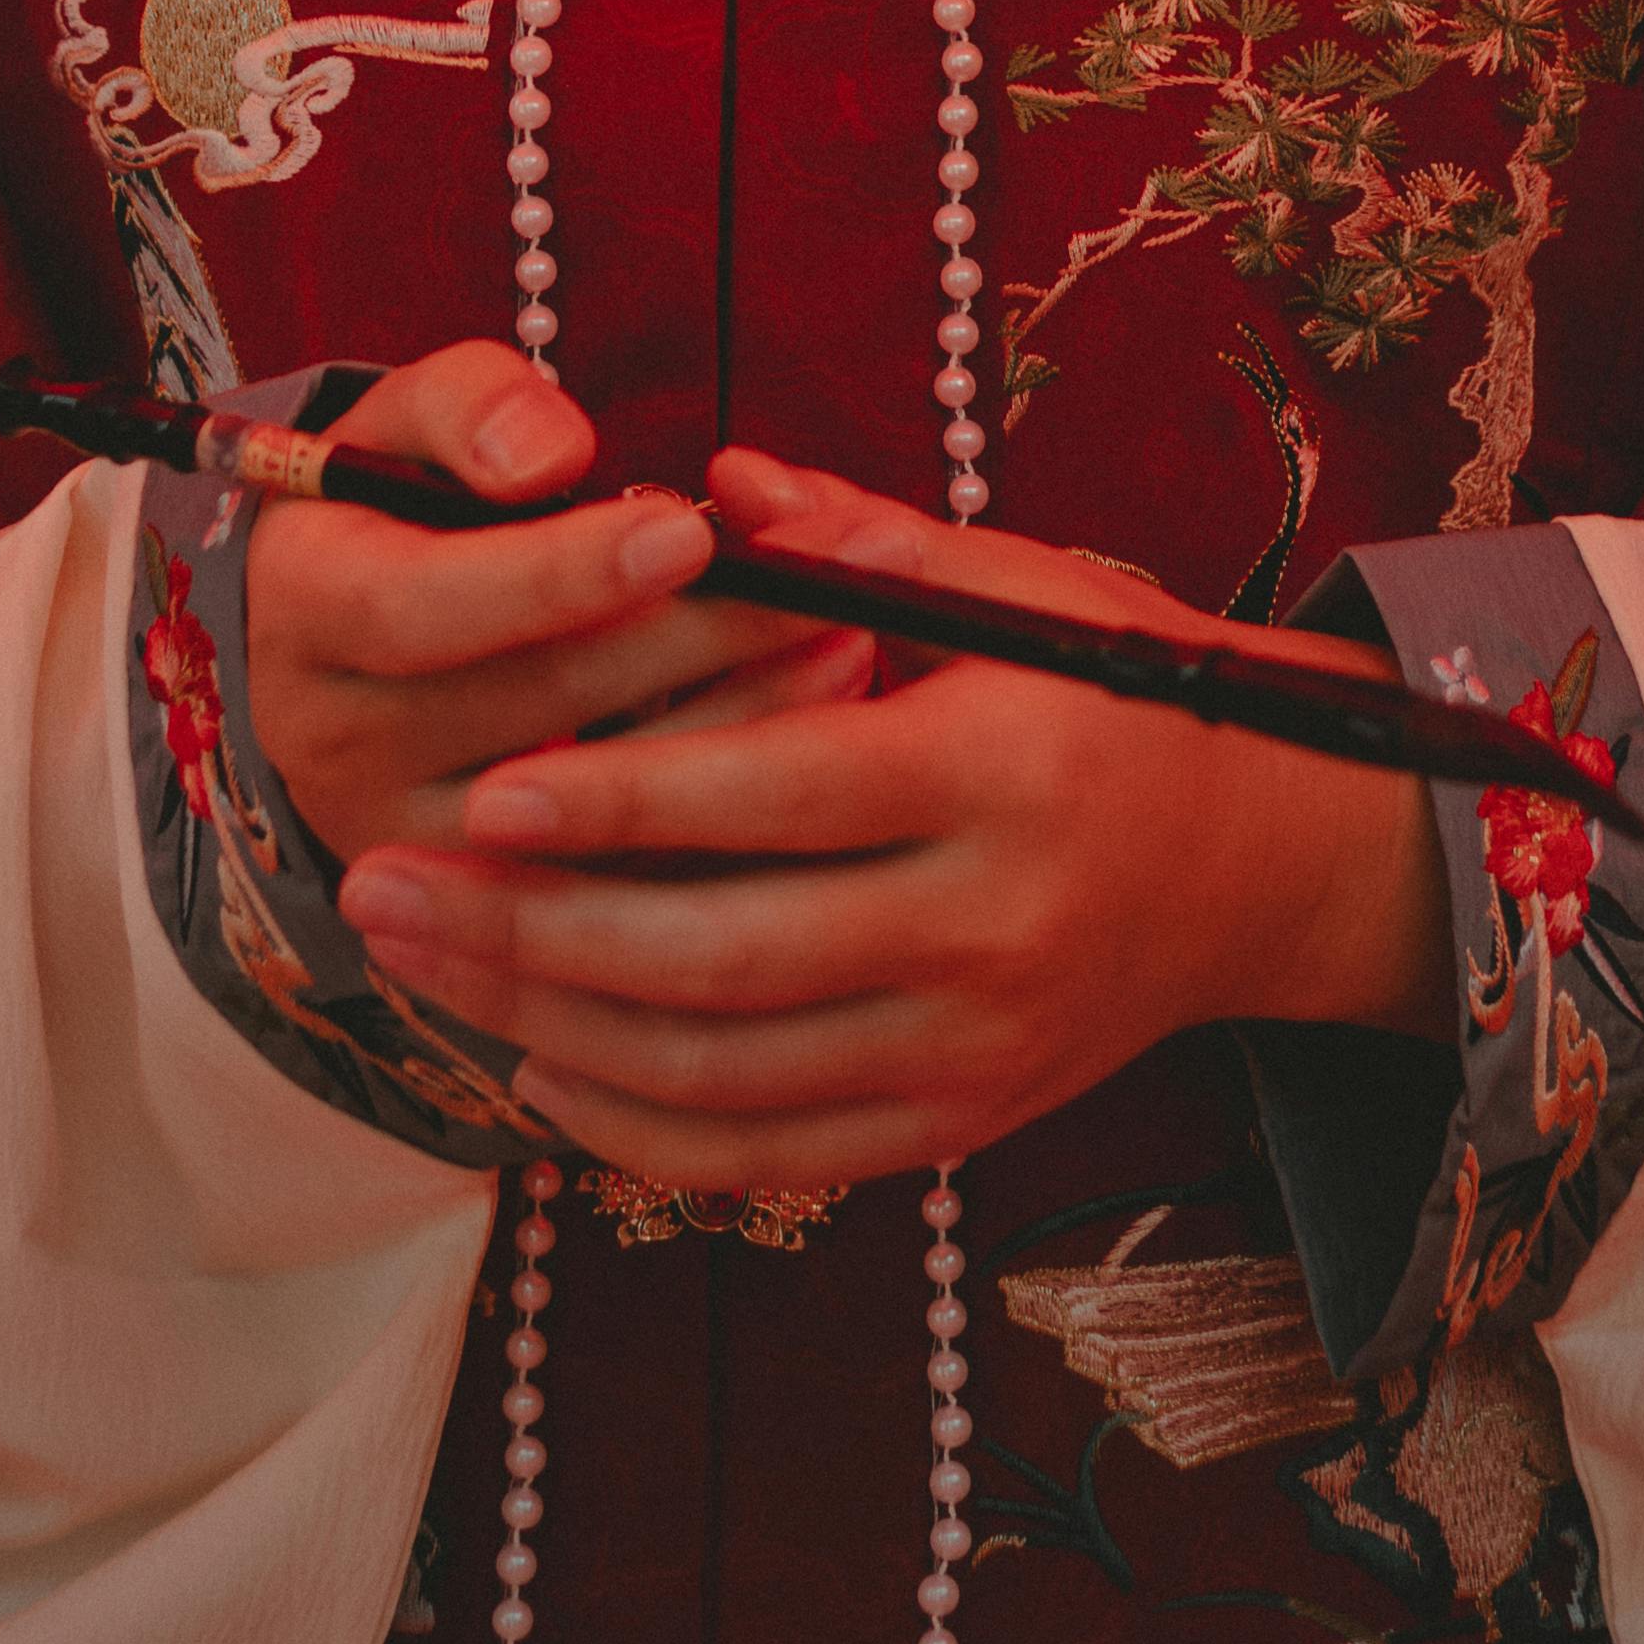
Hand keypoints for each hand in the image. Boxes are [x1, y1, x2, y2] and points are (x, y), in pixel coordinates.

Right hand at [244, 347, 862, 867]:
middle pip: (528, 708)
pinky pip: (617, 877)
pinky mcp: (485, 908)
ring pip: (585, 810)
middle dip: (690, 640)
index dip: (557, 573)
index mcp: (303, 610)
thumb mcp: (413, 420)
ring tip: (845, 638)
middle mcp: (333, 743)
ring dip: (732, 723)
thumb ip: (470, 406)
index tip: (688, 528)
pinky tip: (817, 731)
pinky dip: (727, 811)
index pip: (422, 608)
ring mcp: (410, 843)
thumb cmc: (413, 500)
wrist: (356, 638)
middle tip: (825, 581)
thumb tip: (552, 457)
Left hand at [334, 441, 1452, 1196]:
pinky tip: (535, 1071)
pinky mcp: (957, 1126)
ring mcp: (973, 1049)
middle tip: (383, 886)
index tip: (487, 788)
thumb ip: (863, 541)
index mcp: (999, 770)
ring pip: (720, 1074)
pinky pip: (767, 1155)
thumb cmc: (1121, 694)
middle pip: (718, 958)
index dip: (619, 798)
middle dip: (529, 932)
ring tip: (421, 968)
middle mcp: (988, 928)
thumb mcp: (1023, 586)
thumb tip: (712, 488)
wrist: (1260, 863)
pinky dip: (636, 1129)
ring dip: (547, 1031)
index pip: (774, 798)